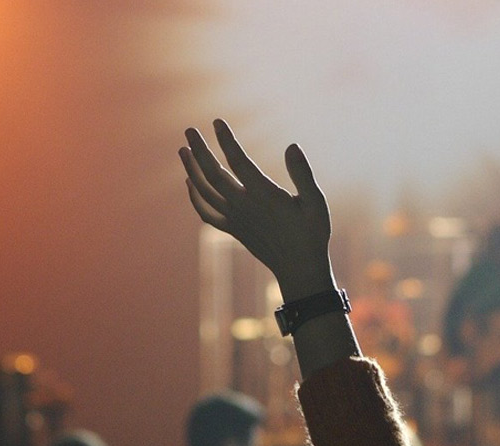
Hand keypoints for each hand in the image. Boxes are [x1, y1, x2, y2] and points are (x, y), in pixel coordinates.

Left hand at [181, 119, 334, 300]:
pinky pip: (206, 213)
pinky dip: (194, 198)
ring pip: (204, 192)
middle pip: (212, 174)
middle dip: (199, 150)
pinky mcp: (233, 230)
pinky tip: (189, 183)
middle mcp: (244, 206)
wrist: (299, 269)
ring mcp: (235, 219)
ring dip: (191, 170)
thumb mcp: (316, 203)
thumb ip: (303, 174)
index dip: (226, 141)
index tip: (217, 122)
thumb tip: (292, 146)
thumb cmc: (312, 234)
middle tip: (189, 130)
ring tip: (183, 150)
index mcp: (264, 195)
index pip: (238, 161)